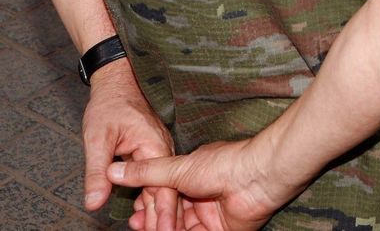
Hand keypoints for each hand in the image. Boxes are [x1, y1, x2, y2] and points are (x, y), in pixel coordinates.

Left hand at [83, 60, 177, 230]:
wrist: (117, 82)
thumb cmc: (110, 104)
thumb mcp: (97, 138)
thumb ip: (98, 171)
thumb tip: (94, 202)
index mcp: (155, 146)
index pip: (164, 186)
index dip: (165, 212)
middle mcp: (163, 151)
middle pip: (167, 190)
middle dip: (164, 217)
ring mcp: (159, 152)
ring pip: (162, 186)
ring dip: (160, 210)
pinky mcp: (152, 153)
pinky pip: (156, 179)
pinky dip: (154, 198)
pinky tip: (150, 213)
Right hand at [112, 139, 287, 230]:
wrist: (257, 177)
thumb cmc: (222, 164)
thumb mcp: (177, 168)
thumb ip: (147, 173)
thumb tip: (113, 171)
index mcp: (196, 176)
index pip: (168, 194)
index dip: (151, 204)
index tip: (133, 212)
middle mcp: (204, 196)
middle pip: (173, 214)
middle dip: (154, 220)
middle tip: (135, 224)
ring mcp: (213, 214)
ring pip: (182, 228)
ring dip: (164, 230)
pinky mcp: (223, 230)